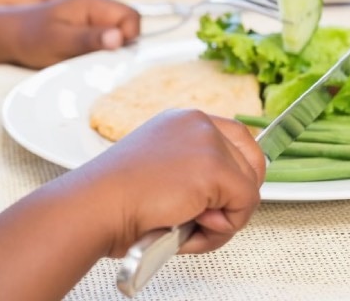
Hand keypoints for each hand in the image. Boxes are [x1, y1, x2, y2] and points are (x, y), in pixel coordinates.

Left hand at [4, 0, 137, 67]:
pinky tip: (81, 57)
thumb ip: (90, 40)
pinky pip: (107, 38)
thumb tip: (118, 38)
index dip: (127, 39)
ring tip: (83, 58)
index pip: (133, 18)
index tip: (108, 55)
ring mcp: (94, 14)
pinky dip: (100, 51)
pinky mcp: (89, 25)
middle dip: (118, 46)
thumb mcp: (60, 43)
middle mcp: (98, 4)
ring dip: (108, 50)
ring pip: (119, 34)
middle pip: (129, 26)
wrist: (10, 35)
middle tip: (93, 59)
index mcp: (95, 2)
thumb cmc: (32, 38)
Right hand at [78, 110, 265, 257]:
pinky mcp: (215, 168)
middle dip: (236, 199)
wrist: (97, 205)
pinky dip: (223, 229)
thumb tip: (224, 197)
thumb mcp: (159, 170)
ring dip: (225, 221)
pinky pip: (245, 206)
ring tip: (188, 227)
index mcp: (183, 120)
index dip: (241, 171)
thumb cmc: (114, 198)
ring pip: (249, 188)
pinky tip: (189, 228)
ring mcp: (208, 143)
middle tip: (207, 220)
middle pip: (252, 162)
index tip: (232, 197)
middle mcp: (198, 123)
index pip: (237, 138)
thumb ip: (191, 171)